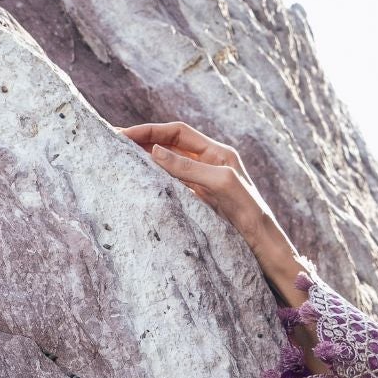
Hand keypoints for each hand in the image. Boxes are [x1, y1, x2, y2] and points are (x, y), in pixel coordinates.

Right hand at [121, 120, 308, 302]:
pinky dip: (154, 181)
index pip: (177, 133)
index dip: (150, 130)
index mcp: (218, 152)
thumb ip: (188, 167)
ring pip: (168, 166)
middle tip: (112, 141)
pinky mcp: (199, 203)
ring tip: (118, 159)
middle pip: (169, 146)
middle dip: (142, 142)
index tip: (124, 133)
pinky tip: (138, 183)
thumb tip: (154, 150)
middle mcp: (209, 164)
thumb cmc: (250, 213)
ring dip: (144, 161)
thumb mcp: (221, 184)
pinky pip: (172, 186)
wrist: (264, 247)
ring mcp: (203, 184)